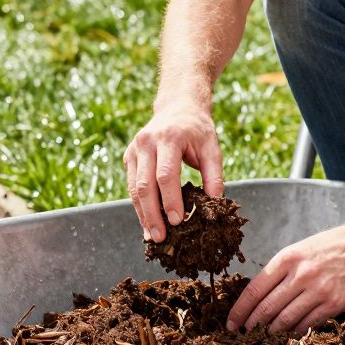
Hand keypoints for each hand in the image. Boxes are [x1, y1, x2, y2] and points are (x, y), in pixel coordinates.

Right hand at [123, 105, 223, 242]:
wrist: (178, 107)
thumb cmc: (197, 130)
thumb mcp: (212, 147)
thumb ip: (214, 174)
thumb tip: (215, 203)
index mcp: (169, 138)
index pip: (166, 175)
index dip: (170, 200)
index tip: (178, 221)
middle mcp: (147, 142)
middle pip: (145, 185)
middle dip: (152, 214)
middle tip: (161, 238)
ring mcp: (134, 149)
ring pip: (134, 188)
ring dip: (143, 214)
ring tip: (152, 236)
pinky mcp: (129, 156)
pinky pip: (132, 185)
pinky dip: (139, 206)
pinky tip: (147, 222)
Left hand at [227, 221, 344, 335]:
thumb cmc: (329, 248)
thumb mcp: (298, 250)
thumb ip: (279, 272)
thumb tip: (258, 298)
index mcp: (287, 258)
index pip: (255, 290)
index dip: (240, 310)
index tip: (231, 323)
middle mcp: (301, 274)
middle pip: (267, 308)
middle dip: (252, 325)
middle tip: (244, 335)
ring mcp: (318, 290)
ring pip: (285, 320)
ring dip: (271, 332)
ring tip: (264, 338)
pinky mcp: (333, 304)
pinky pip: (307, 324)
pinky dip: (294, 332)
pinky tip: (288, 335)